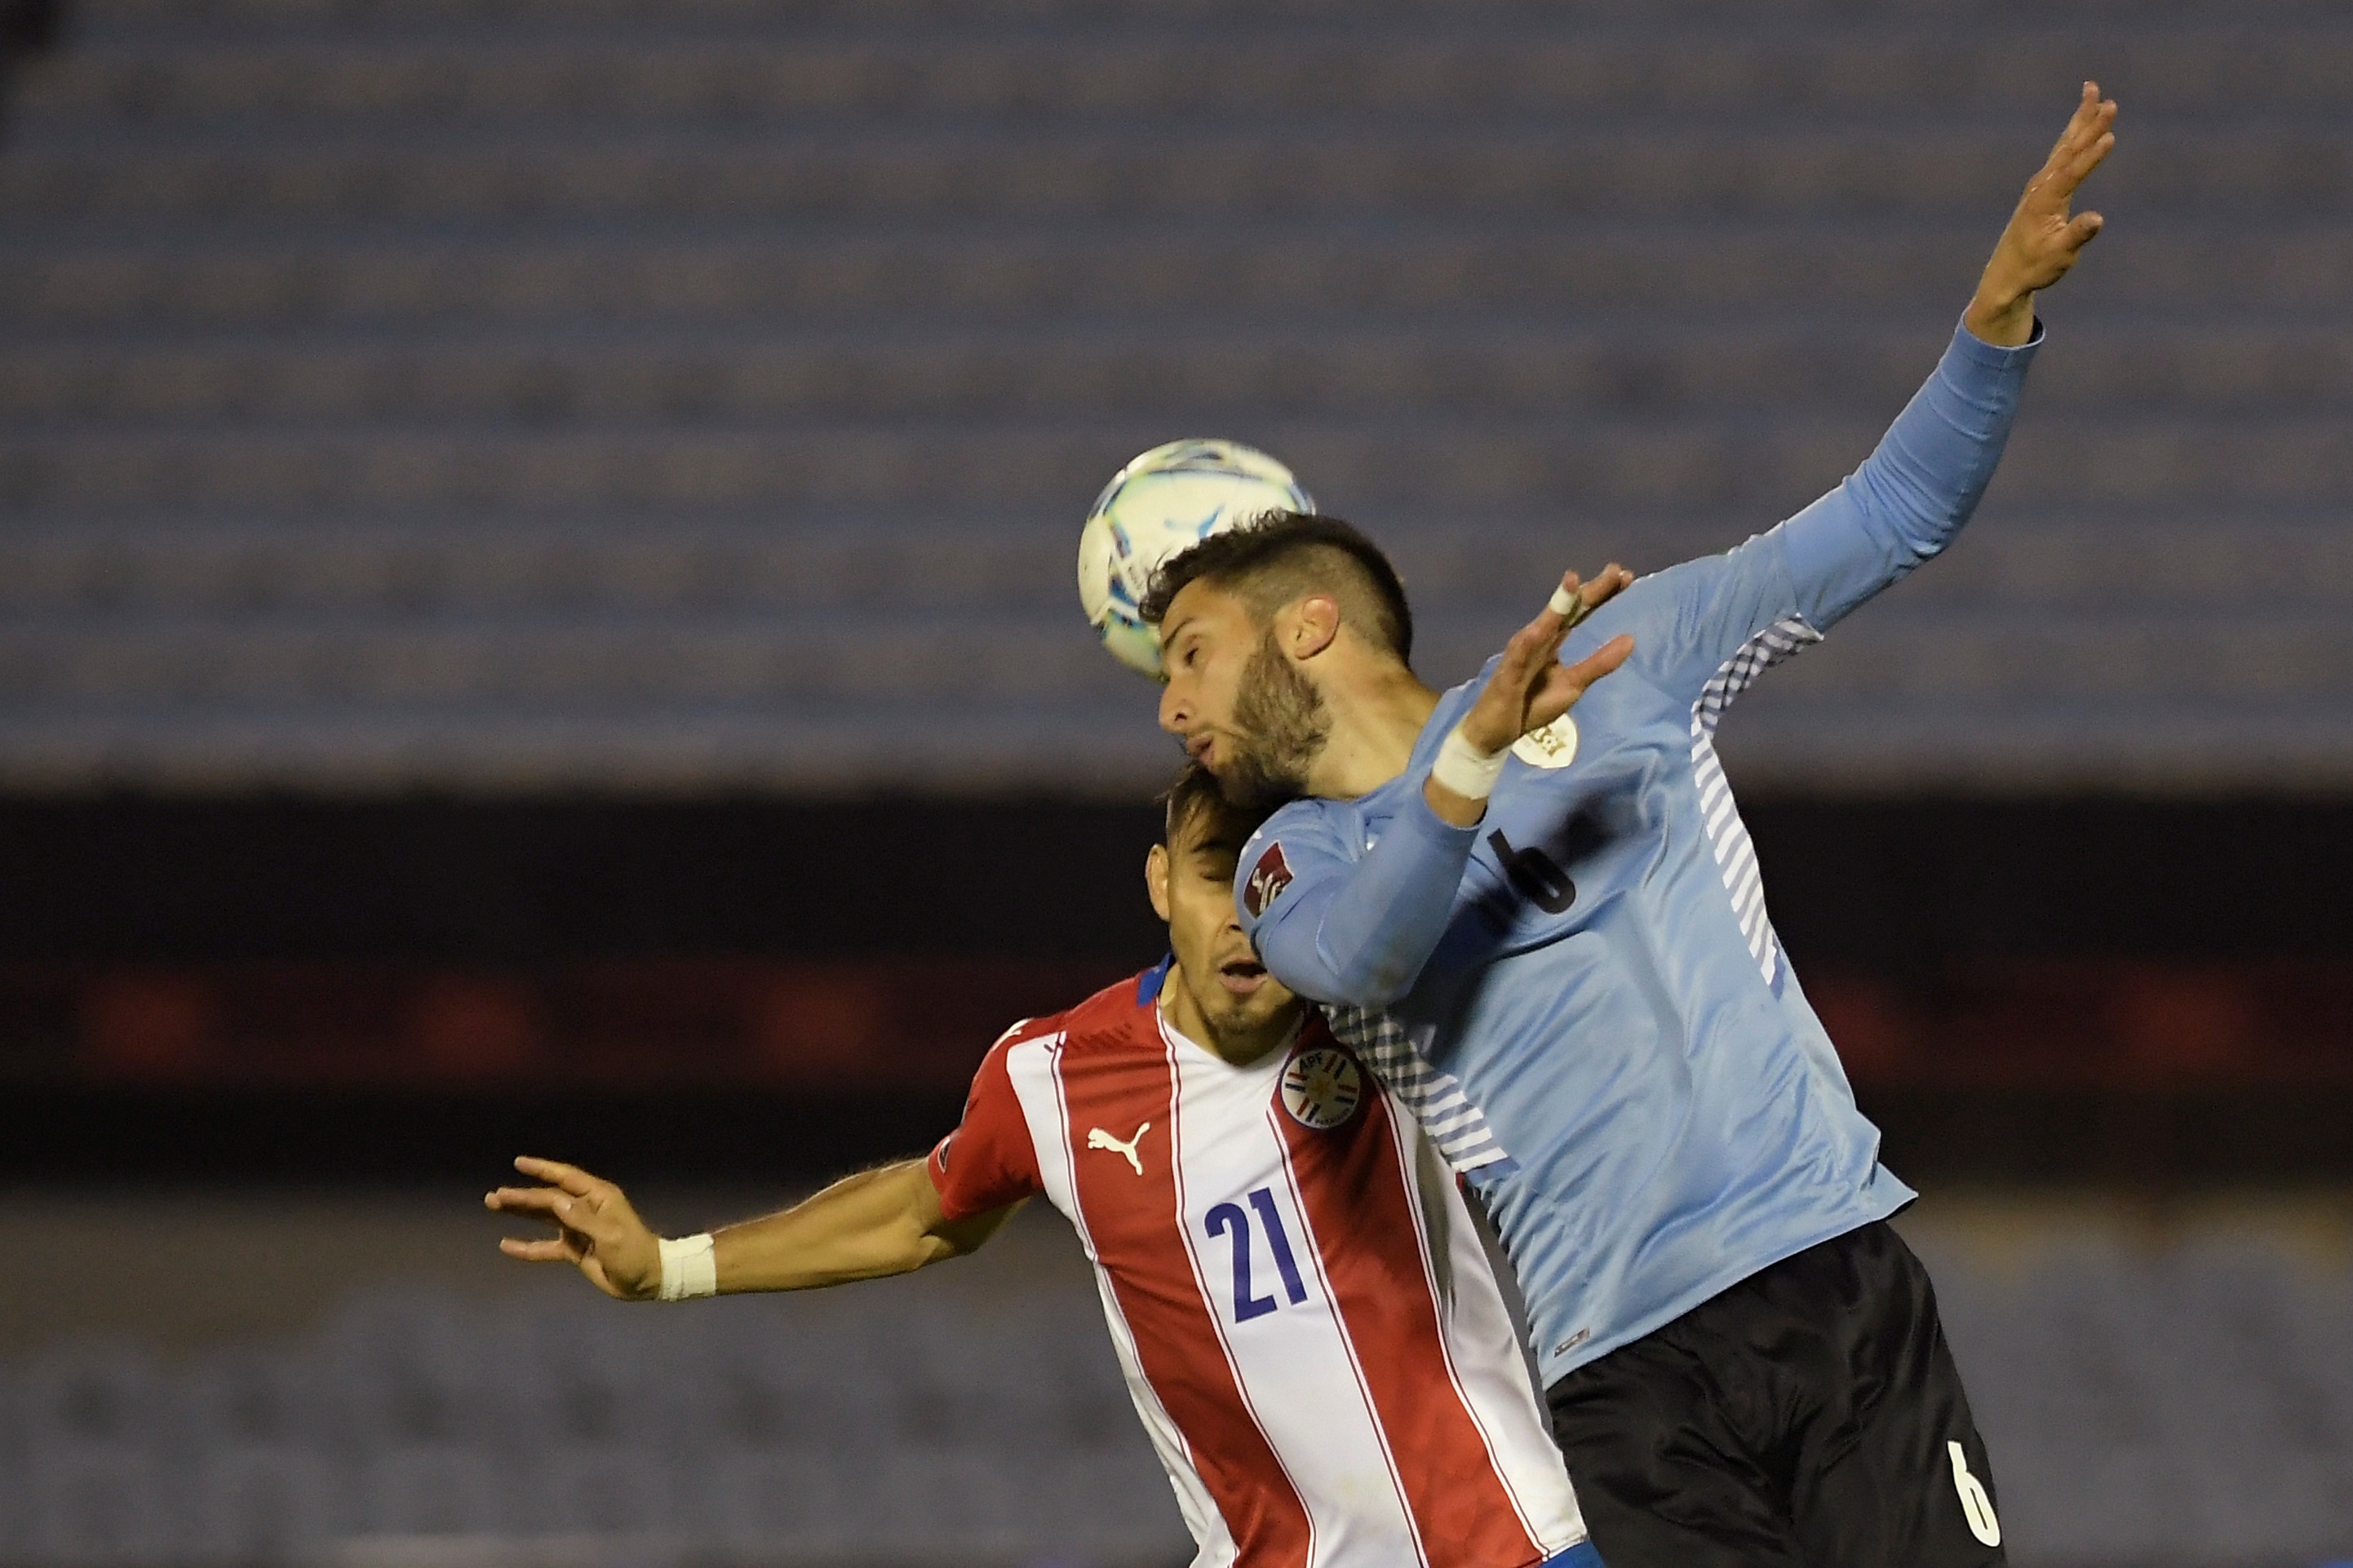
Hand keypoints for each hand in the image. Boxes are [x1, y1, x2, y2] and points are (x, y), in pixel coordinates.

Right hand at [486, 1156, 663, 1300]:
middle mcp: (585, 1209)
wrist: (647, 1280)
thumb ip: (582, 1219)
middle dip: (522, 1196)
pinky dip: (527, 1247)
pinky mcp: (575, 1250)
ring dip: (521, 1213)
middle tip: (494, 1196)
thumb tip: (556, 1201)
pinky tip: (507, 1246)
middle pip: (548, 1198)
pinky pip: (546, 1247)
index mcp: (598, 1198)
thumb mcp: (610, 1235)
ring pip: (544, 1218)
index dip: (542, 1169)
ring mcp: (578, 1229)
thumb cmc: (634, 1252)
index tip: (519, 1162)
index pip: (565, 1178)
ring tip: (495, 1207)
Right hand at [1457, 567, 1635, 755]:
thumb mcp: (1573, 685)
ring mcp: (1521, 654)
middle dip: (1589, 590)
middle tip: (1615, 570)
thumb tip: (1631, 639)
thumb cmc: (1532, 706)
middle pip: (1566, 610)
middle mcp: (1537, 639)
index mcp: (1553, 640)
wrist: (1495, 732)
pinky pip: (1518, 657)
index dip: (1602, 594)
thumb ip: (1598, 663)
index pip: (1580, 612)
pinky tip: (1538, 629)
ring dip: (1556, 605)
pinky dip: (1527, 641)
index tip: (1627, 576)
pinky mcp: (1507, 674)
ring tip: (1574, 582)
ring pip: (1542, 625)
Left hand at [1966, 82, 2117, 346]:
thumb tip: (2097, 219)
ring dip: (2081, 118)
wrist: (2007, 276)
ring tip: (2093, 90)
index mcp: (2045, 201)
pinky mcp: (2043, 186)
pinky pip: (2062, 152)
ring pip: (2065, 144)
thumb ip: (2077, 236)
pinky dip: (2074, 133)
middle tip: (2108, 101)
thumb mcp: (2059, 257)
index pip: (2072, 172)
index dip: (2091, 155)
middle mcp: (2041, 186)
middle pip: (2069, 148)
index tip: (2110, 136)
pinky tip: (2081, 121)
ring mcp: (2041, 183)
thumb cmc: (2034, 269)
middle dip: (2089, 124)